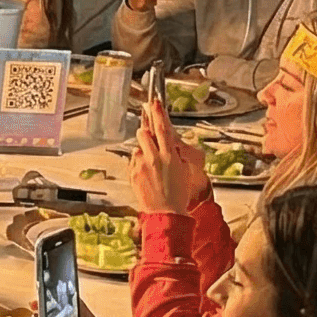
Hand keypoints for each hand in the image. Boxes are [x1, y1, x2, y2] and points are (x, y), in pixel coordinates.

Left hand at [130, 96, 208, 213]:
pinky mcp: (133, 173)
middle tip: (149, 131)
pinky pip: (134, 161)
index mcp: (170, 156)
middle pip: (145, 134)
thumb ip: (175, 154)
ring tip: (152, 165)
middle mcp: (154, 158)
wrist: (166, 213)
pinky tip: (147, 174)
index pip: (163, 129)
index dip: (158, 114)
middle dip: (146, 131)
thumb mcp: (184, 170)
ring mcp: (141, 166)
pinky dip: (139, 163)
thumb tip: (169, 145)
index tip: (154, 103)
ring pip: (138, 148)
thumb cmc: (178, 195)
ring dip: (144, 150)